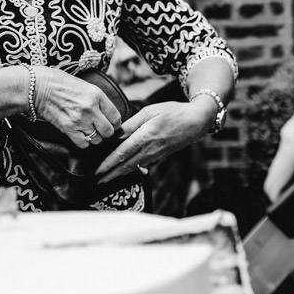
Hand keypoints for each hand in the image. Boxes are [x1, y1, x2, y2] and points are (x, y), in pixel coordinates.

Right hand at [32, 67, 122, 147]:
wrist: (36, 86)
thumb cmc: (59, 83)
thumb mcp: (84, 85)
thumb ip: (98, 100)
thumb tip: (108, 113)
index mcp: (97, 95)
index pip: (116, 117)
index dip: (114, 123)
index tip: (110, 123)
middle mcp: (91, 109)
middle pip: (109, 131)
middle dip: (105, 132)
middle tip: (98, 128)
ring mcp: (80, 120)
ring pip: (97, 139)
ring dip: (93, 137)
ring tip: (86, 130)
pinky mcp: (68, 129)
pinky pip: (83, 144)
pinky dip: (83, 142)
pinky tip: (78, 134)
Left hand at [95, 100, 211, 180]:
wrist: (196, 122)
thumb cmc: (173, 113)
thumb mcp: (149, 111)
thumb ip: (131, 123)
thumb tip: (115, 134)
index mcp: (145, 137)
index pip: (122, 153)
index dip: (108, 164)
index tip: (97, 171)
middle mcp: (150, 149)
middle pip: (126, 165)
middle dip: (110, 175)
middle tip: (97, 181)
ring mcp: (156, 155)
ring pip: (134, 167)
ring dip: (119, 174)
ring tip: (107, 179)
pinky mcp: (161, 156)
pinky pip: (143, 165)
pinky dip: (132, 169)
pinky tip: (125, 171)